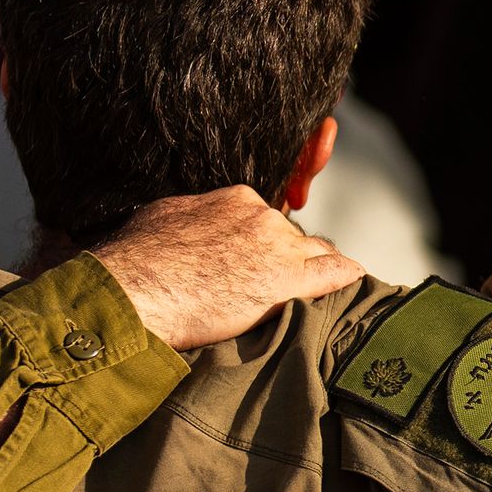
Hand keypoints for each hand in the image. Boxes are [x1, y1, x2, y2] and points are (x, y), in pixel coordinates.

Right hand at [89, 188, 366, 352]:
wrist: (135, 291)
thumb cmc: (137, 259)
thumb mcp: (164, 218)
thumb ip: (193, 215)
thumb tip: (190, 220)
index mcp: (235, 200)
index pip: (267, 219)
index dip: (267, 243)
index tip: (261, 259)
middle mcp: (262, 218)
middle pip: (295, 238)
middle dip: (293, 257)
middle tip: (285, 279)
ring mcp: (278, 249)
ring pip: (317, 253)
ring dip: (320, 269)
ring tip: (327, 285)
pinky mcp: (287, 283)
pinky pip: (335, 274)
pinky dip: (347, 277)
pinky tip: (356, 281)